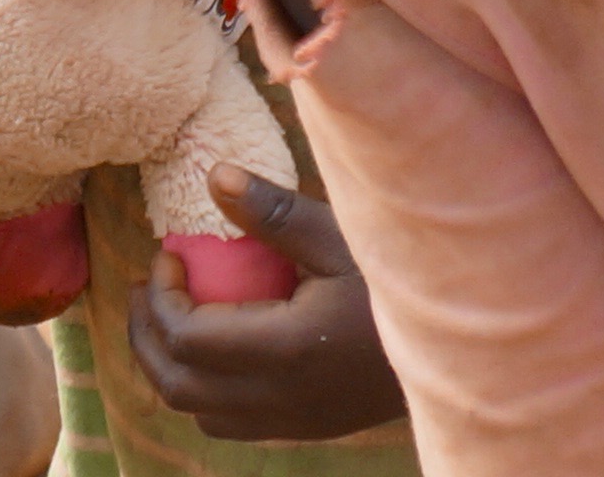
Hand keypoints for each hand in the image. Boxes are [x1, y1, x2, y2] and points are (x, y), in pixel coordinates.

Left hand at [124, 169, 403, 444]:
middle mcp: (279, 397)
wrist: (457, 346)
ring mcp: (290, 420)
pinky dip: (201, 390)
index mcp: (285, 350)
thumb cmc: (398, 281)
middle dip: (146, 335)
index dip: (162, 298)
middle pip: (176, 385)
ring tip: (170, 316)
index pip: (187, 339)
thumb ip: (273, 213)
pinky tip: (214, 349)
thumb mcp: (340, 236)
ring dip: (169, 367)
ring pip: (197, 412)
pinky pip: (226, 423)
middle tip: (147, 287)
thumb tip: (212, 176)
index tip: (168, 255)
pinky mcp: (303, 426)